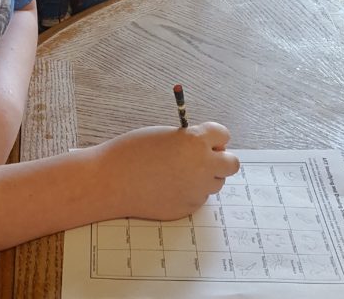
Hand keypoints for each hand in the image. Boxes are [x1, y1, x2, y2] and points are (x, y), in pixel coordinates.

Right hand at [96, 122, 238, 220]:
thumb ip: (188, 140)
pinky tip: (166, 187)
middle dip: (220, 159)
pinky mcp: (188, 208)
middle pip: (231, 164)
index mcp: (194, 142)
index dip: (213, 136)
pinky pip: (197, 197)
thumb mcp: (164, 135)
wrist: (111, 180)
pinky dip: (188, 191)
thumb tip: (205, 148)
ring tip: (177, 172)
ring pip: (215, 182)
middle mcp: (202, 167)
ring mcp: (196, 190)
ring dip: (204, 176)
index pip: (223, 134)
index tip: (204, 138)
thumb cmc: (132, 151)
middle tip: (201, 157)